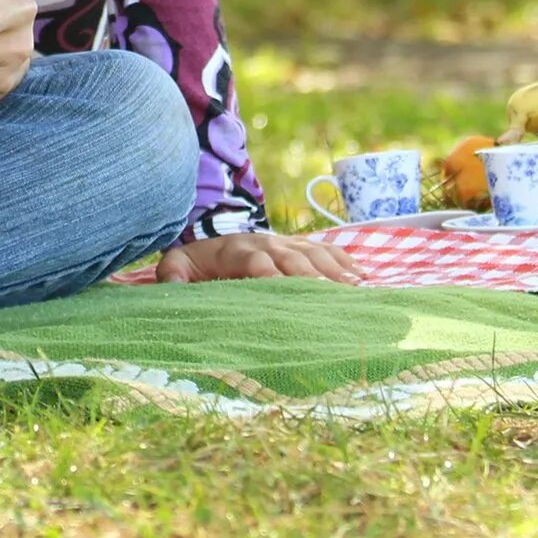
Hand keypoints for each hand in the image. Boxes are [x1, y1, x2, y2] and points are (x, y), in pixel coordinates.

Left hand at [153, 232, 362, 284]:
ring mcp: (286, 243)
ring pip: (314, 254)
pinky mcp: (300, 248)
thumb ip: (173, 276)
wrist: (212, 240)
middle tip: (331, 297)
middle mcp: (265, 242)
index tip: (284, 291)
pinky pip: (327, 252)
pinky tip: (364, 278)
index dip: (269, 275)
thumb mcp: (177, 266)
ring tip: (356, 289)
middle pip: (292, 258)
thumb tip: (173, 288)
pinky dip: (346, 263)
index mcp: (235, 249)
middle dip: (311, 277)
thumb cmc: (195, 264)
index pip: (255, 261)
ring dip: (335, 271)